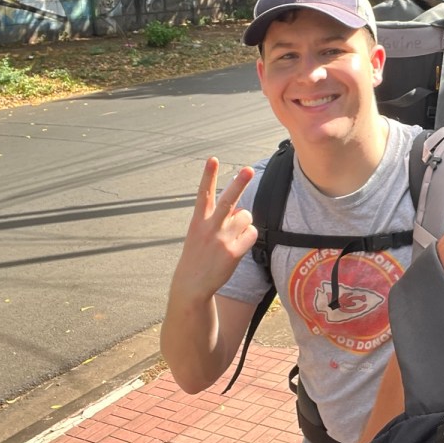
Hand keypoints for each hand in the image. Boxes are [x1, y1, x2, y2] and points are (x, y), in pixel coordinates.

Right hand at [171, 158, 257, 305]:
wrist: (192, 284)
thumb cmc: (198, 254)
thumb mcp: (200, 233)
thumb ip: (219, 219)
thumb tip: (242, 211)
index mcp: (198, 220)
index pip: (204, 193)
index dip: (209, 175)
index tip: (213, 159)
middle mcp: (210, 227)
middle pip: (228, 200)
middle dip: (239, 184)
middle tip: (249, 169)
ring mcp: (221, 240)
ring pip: (246, 216)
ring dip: (244, 222)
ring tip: (232, 235)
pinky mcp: (233, 252)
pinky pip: (251, 233)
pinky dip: (248, 237)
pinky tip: (238, 246)